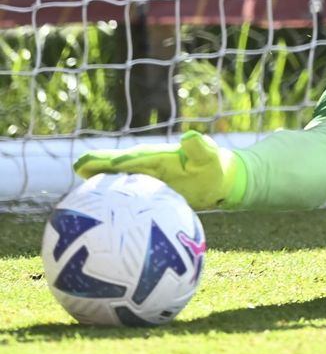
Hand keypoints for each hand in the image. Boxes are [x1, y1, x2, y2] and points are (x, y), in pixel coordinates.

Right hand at [73, 131, 240, 209]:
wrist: (219, 180)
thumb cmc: (215, 168)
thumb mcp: (210, 157)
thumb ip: (200, 148)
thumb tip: (191, 136)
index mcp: (159, 156)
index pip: (135, 158)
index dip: (118, 161)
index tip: (101, 165)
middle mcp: (148, 165)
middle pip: (118, 165)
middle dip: (99, 165)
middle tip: (78, 167)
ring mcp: (145, 180)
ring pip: (118, 181)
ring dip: (99, 184)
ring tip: (78, 193)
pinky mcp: (146, 194)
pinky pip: (125, 198)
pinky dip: (111, 202)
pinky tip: (98, 217)